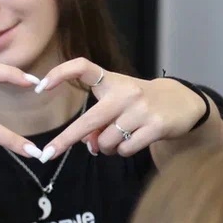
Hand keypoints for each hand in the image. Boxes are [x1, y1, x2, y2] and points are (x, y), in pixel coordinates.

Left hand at [37, 58, 206, 158]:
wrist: (181, 102)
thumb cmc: (139, 103)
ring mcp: (141, 109)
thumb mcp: (117, 105)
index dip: (60, 74)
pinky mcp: (155, 126)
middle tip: (47, 154)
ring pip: (106, 142)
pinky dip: (123, 151)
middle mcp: (125, 92)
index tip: (40, 87)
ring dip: (107, 147)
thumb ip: (98, 122)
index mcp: (112, 80)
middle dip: (64, 140)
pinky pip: (125, 149)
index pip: (83, 67)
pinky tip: (134, 140)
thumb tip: (88, 145)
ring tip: (119, 137)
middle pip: (88, 121)